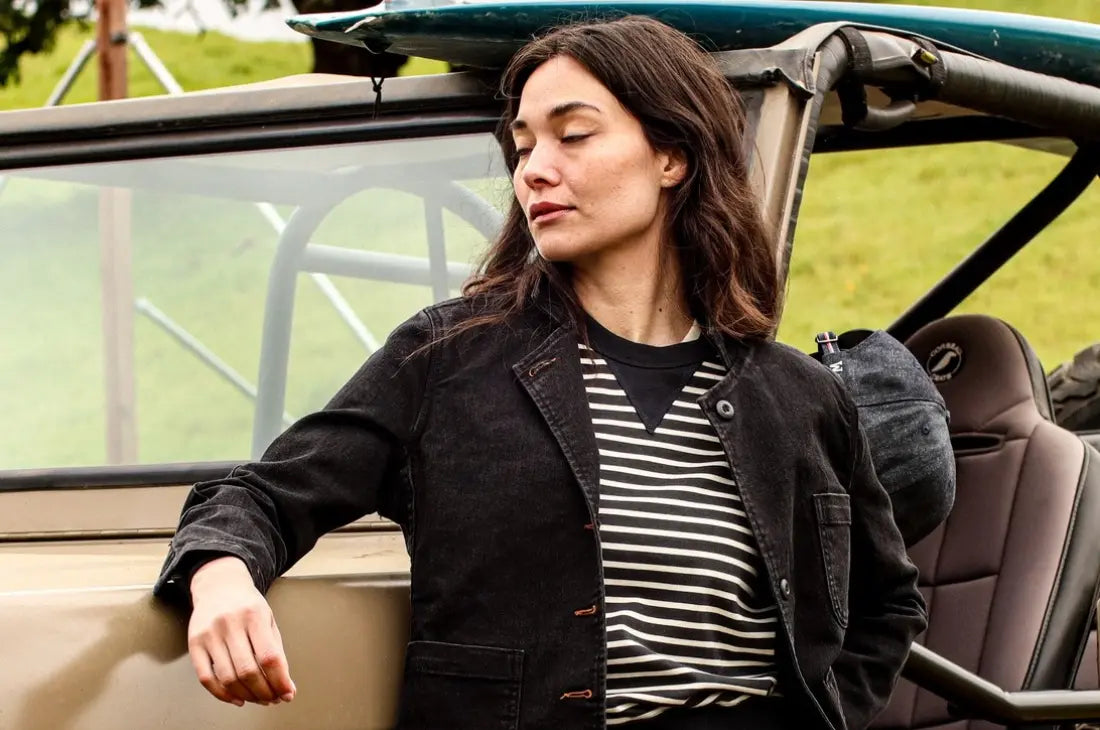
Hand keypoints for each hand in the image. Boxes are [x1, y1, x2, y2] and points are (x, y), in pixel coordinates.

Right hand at [187, 556, 296, 706]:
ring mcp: (209, 634)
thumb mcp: (268, 620)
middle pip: (247, 670)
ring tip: (257, 699)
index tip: (287, 693)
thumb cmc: (247, 605)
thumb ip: (277, 651)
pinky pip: (206, 678)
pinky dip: (222, 694)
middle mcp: (230, 624)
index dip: (279, 680)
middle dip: (264, 692)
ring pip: (227, 678)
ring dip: (246, 696)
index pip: (269, 656)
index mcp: (254, 615)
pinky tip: (236, 698)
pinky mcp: (194, 644)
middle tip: (273, 699)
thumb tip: (287, 686)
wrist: (219, 585)